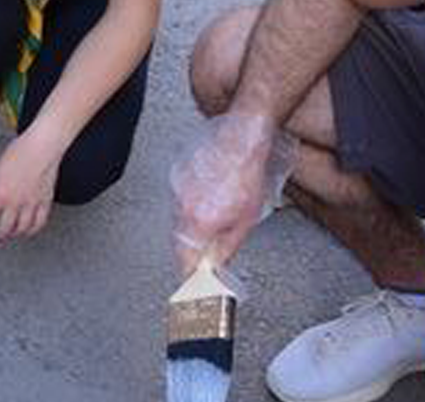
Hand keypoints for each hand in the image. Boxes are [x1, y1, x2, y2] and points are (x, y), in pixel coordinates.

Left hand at [0, 132, 61, 241]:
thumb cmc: (20, 152)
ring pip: (23, 229)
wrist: (41, 147)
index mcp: (0, 194)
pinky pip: (39, 223)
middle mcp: (15, 203)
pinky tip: (30, 230)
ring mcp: (31, 204)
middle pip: (5, 229)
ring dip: (15, 234)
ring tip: (12, 234)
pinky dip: (33, 229)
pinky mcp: (45, 202)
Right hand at [170, 109, 297, 272]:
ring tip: (216, 220)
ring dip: (193, 229)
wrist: (241, 140)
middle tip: (208, 256)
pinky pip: (180, 203)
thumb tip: (216, 265)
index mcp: (199, 222)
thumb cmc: (248, 174)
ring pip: (179, 222)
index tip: (195, 283)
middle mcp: (182, 208)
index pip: (185, 261)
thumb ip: (227, 249)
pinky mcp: (177, 178)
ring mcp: (177, 191)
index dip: (191, 276)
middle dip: (193, 252)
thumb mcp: (245, 221)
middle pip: (179, 243)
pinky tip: (211, 200)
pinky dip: (192, 208)